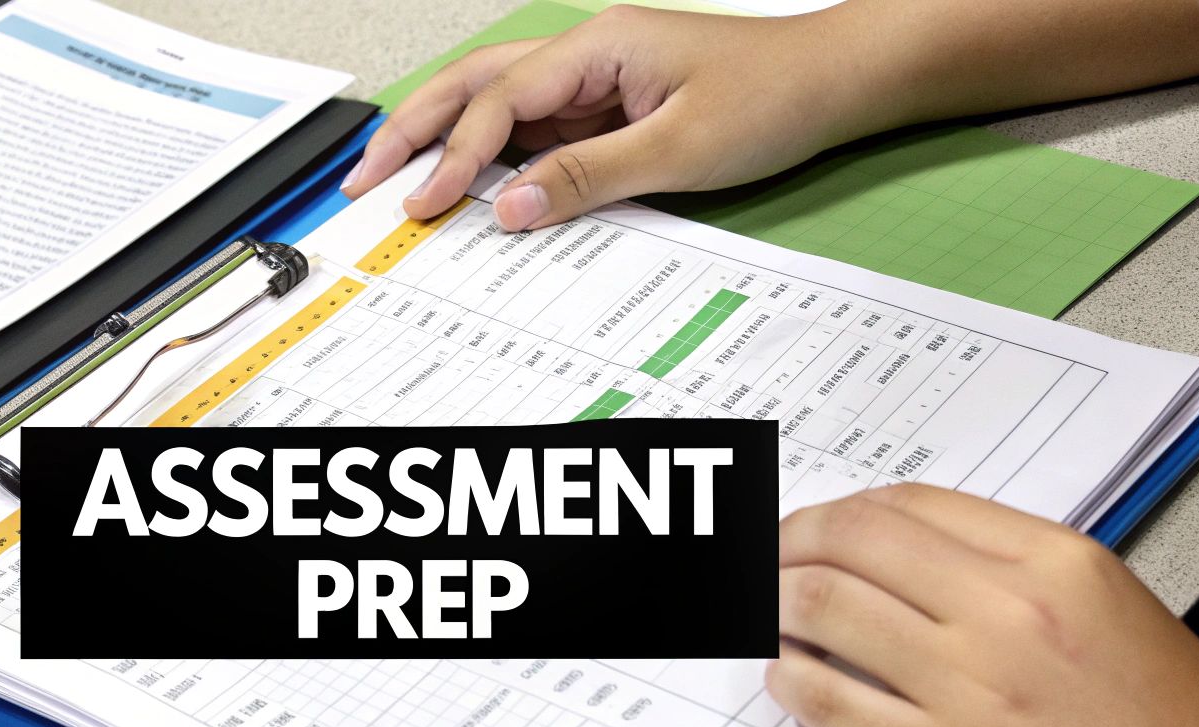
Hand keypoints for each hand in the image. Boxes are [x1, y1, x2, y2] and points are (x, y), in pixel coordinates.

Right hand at [342, 5, 862, 230]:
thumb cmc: (775, 97)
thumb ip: (587, 180)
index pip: (501, 103)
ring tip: (395, 175)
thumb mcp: (679, 152)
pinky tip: (469, 184)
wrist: (835, 83)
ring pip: (497, 102)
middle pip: (475, 84)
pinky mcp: (609, 105)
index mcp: (598, 47)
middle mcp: (587, 53)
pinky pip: (537, 128)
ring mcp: (595, 78)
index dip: (455, 157)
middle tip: (363, 175)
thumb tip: (512, 207)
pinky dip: (494, 155)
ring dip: (444, 137)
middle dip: (415, 129)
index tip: (423, 203)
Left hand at [771, 484, 1198, 726]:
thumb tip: (911, 562)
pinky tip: (786, 681)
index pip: (905, 506)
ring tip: (764, 621)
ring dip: (770, 610)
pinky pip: (827, 703)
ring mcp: (970, 691)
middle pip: (846, 543)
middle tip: (761, 566)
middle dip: (784, 548)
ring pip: (819, 611)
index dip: (837, 512)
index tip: (810, 529)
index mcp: (1058, 563)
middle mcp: (1008, 613)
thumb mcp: (1118, 618)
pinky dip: (787, 682)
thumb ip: (1019, 578)